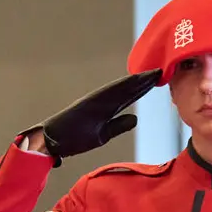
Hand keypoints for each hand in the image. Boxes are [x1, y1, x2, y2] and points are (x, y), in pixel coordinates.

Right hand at [29, 69, 160, 163]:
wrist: (50, 141)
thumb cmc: (73, 139)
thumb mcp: (101, 135)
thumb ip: (118, 126)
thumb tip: (135, 118)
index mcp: (104, 109)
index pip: (128, 96)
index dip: (142, 87)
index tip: (157, 79)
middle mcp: (100, 101)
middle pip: (126, 89)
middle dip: (143, 81)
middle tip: (160, 70)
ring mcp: (94, 101)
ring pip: (119, 88)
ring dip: (136, 81)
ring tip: (152, 73)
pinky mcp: (88, 104)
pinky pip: (108, 94)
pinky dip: (121, 87)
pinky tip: (133, 81)